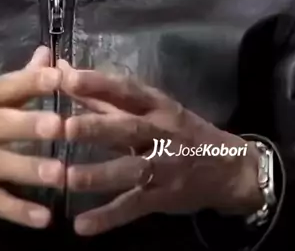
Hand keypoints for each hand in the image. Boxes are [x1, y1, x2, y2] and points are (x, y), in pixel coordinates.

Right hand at [0, 47, 63, 229]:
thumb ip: (14, 83)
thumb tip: (46, 55)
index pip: (3, 87)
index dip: (30, 81)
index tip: (59, 76)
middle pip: (0, 124)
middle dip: (29, 124)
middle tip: (60, 126)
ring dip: (28, 170)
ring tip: (58, 175)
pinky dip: (16, 211)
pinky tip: (42, 218)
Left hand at [58, 61, 262, 235]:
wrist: (229, 168)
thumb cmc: (180, 131)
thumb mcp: (151, 108)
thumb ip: (105, 94)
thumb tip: (65, 69)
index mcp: (157, 105)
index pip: (127, 90)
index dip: (98, 83)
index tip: (68, 76)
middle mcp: (162, 132)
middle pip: (128, 128)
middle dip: (97, 127)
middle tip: (65, 128)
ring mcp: (164, 167)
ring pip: (130, 170)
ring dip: (99, 174)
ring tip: (68, 178)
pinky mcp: (164, 197)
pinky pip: (134, 206)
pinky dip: (108, 217)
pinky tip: (82, 225)